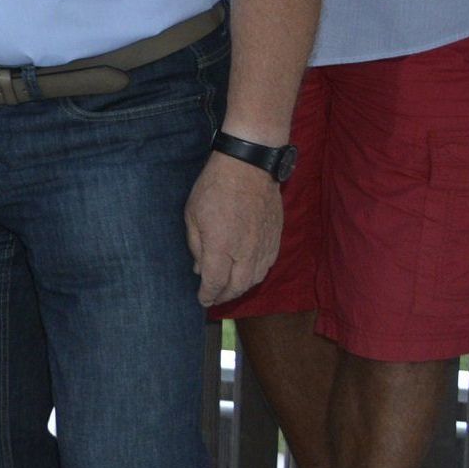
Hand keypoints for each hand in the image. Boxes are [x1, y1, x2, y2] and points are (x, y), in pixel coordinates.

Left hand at [184, 153, 281, 307]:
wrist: (248, 166)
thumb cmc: (214, 187)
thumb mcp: (192, 215)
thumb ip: (196, 246)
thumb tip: (200, 269)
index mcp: (221, 246)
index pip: (215, 282)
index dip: (207, 295)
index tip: (202, 300)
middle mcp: (245, 251)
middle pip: (237, 287)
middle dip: (224, 296)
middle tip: (214, 298)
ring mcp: (263, 245)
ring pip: (255, 279)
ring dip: (241, 289)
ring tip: (229, 289)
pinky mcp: (276, 238)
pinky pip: (267, 265)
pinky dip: (255, 275)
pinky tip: (246, 274)